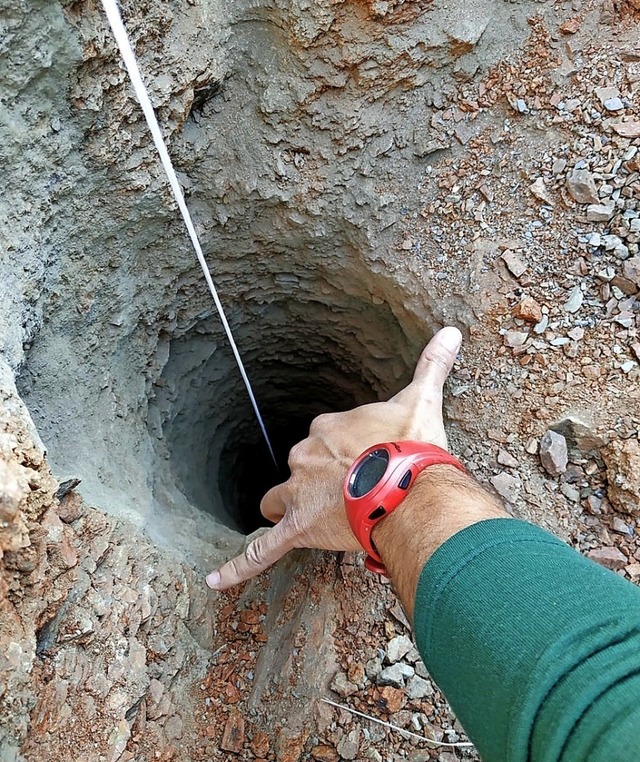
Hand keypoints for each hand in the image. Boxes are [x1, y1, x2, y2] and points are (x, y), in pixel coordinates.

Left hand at [205, 326, 462, 589]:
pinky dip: (237, 566)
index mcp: (328, 429)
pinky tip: (213, 579)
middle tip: (352, 493)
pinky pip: (261, 551)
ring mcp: (298, 493)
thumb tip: (452, 332)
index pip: (324, 438)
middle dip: (318, 480)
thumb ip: (431, 365)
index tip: (364, 460)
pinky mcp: (298, 529)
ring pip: (280, 501)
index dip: (343, 452)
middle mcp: (305, 456)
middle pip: (300, 469)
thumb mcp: (421, 400)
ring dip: (289, 507)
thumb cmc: (410, 445)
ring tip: (313, 518)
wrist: (406, 486)